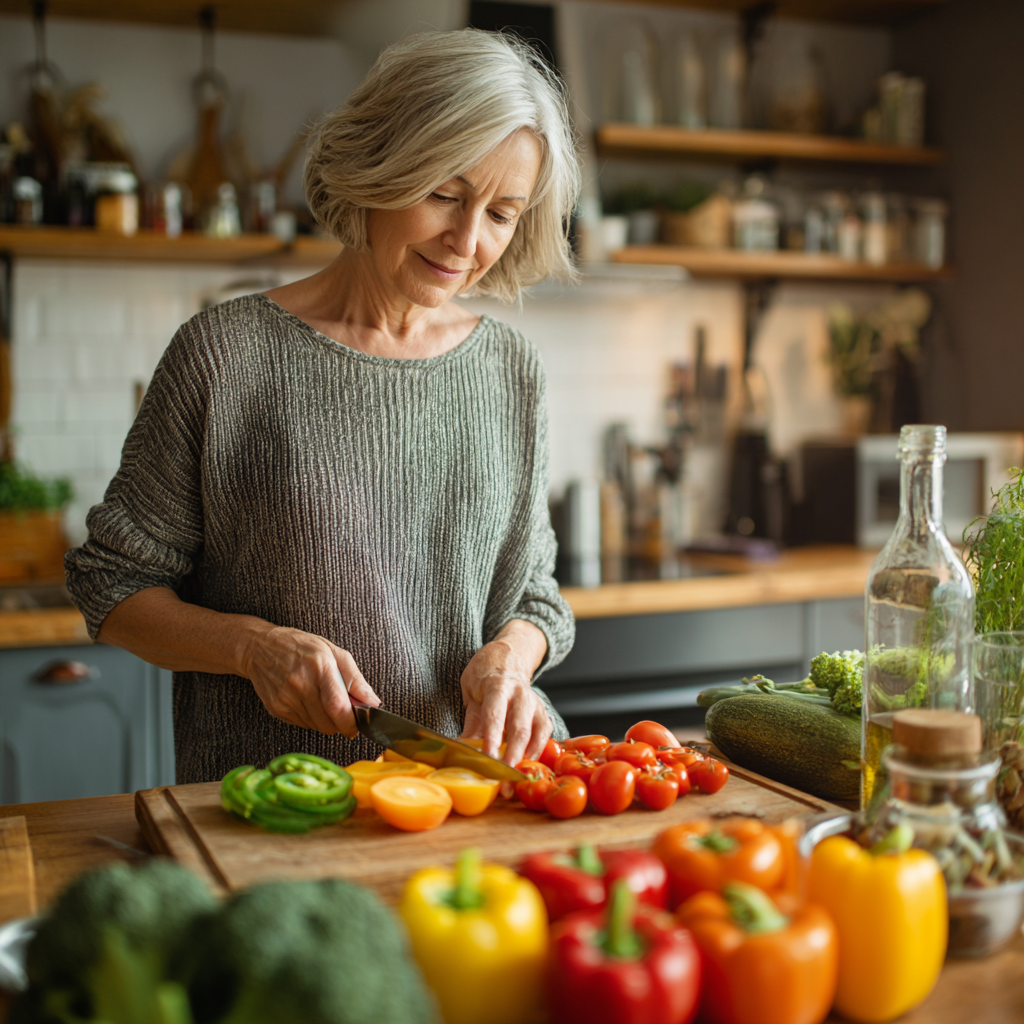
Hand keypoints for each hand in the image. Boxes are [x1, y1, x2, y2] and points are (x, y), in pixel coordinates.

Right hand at [240, 625, 379, 735]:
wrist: (259, 647)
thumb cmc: (301, 646)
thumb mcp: (334, 652)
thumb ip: (356, 679)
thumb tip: (373, 702)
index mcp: (320, 667)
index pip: (338, 707)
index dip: (351, 723)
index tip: (357, 726)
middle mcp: (301, 684)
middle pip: (329, 723)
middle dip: (340, 722)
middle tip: (341, 709)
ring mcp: (286, 698)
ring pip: (316, 727)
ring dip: (325, 721)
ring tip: (321, 699)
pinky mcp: (276, 708)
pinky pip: (302, 725)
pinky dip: (310, 718)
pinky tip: (306, 700)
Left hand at [460, 620, 550, 765]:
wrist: (507, 659)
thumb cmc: (485, 678)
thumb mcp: (471, 693)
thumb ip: (471, 723)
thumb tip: (462, 750)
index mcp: (498, 687)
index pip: (495, 715)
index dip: (492, 738)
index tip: (488, 757)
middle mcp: (520, 696)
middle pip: (519, 729)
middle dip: (512, 755)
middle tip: (503, 777)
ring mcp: (535, 705)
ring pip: (535, 735)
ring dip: (525, 759)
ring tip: (515, 779)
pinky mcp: (543, 715)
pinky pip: (544, 736)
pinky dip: (537, 753)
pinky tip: (527, 767)